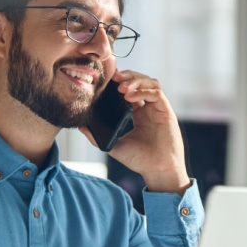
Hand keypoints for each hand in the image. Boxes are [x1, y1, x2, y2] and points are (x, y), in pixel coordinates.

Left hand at [80, 70, 190, 192]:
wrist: (157, 171)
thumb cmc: (140, 160)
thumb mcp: (114, 145)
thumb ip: (97, 136)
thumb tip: (80, 126)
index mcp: (138, 113)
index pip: (130, 89)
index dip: (120, 82)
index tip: (107, 79)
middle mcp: (149, 108)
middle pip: (141, 81)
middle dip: (127, 76)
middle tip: (113, 77)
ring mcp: (158, 109)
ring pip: (150, 83)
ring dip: (135, 80)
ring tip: (121, 87)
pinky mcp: (166, 111)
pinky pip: (156, 93)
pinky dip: (143, 91)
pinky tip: (130, 96)